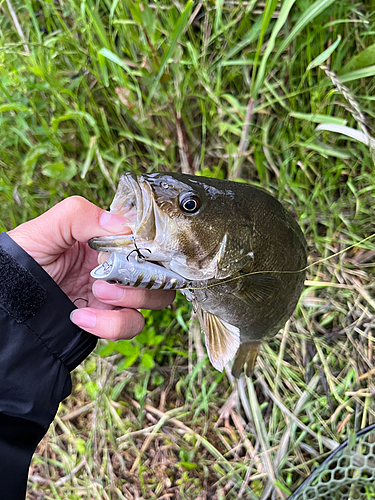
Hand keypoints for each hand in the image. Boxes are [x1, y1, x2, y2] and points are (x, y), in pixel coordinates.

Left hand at [8, 196, 174, 339]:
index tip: (138, 248)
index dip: (150, 244)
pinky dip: (110, 324)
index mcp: (106, 240)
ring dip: (131, 298)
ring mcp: (114, 295)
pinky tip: (80, 317)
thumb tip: (123, 227)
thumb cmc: (20, 262)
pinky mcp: (108, 320)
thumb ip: (80, 215)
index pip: (146, 238)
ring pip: (155, 298)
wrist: (4, 304)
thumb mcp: (44, 229)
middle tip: (111, 276)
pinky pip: (131, 326)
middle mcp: (116, 266)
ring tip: (96, 293)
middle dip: (145, 275)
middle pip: (160, 270)